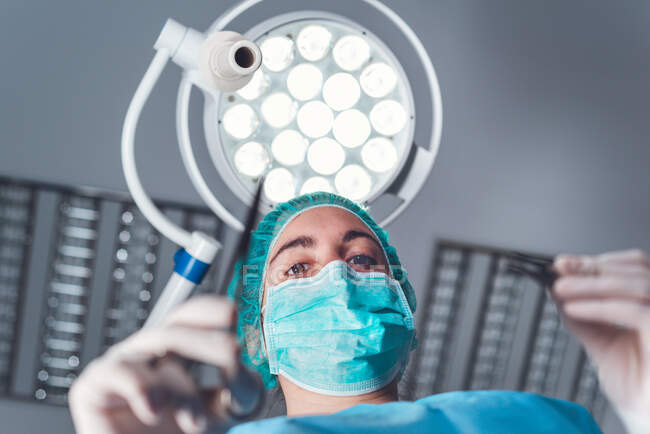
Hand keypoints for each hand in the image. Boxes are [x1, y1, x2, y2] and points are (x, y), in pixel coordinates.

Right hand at [69, 295, 239, 433]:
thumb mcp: (222, 409)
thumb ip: (240, 386)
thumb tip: (241, 364)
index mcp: (176, 350)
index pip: (190, 315)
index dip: (209, 310)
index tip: (233, 315)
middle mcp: (147, 352)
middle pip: (175, 328)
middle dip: (208, 341)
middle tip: (233, 354)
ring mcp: (120, 365)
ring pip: (153, 355)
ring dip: (183, 389)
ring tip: (196, 422)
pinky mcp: (93, 387)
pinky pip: (117, 371)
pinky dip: (141, 389)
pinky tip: (154, 412)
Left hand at [551, 249, 649, 431]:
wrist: (649, 421)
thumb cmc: (638, 388)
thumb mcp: (603, 343)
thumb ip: (584, 318)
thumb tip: (557, 292)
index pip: (632, 269)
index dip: (597, 262)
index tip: (562, 264)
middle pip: (636, 270)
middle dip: (591, 267)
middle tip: (558, 270)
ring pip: (634, 285)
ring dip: (590, 284)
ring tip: (559, 288)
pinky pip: (633, 312)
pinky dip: (598, 307)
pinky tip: (572, 309)